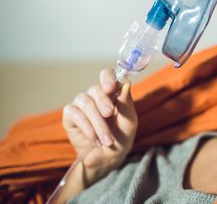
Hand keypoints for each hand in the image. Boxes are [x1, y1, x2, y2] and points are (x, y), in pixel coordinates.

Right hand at [62, 68, 137, 184]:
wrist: (108, 159)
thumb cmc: (121, 137)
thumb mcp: (129, 122)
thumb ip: (126, 104)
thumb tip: (126, 83)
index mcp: (112, 93)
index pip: (107, 75)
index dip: (107, 78)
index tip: (111, 87)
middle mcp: (96, 95)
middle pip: (95, 89)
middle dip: (104, 103)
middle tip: (109, 114)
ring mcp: (82, 104)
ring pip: (86, 103)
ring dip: (98, 123)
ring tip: (107, 140)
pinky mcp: (70, 115)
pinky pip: (75, 114)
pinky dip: (88, 129)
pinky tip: (95, 140)